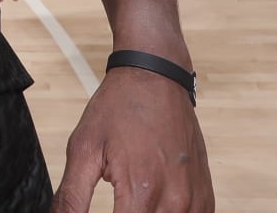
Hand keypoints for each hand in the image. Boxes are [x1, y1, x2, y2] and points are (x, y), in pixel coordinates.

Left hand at [54, 67, 212, 212]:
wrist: (156, 77)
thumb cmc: (118, 108)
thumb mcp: (83, 149)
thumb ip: (71, 196)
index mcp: (141, 192)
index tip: (103, 210)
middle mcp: (174, 201)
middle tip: (114, 203)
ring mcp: (194, 200)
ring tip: (128, 202)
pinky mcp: (205, 196)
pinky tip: (152, 206)